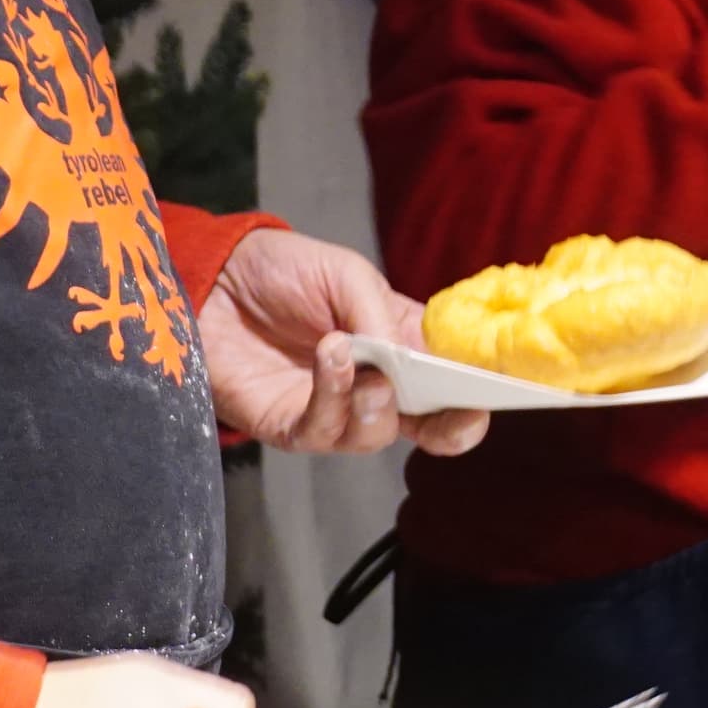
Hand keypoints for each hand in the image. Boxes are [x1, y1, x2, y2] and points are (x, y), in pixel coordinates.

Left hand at [199, 229, 488, 457]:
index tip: (492, 396)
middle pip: (426, 427)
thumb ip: (379, 314)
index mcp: (402, 349)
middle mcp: (375, 388)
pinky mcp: (288, 425)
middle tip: (460, 414)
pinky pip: (320, 431)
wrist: (214, 279)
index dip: (476, 395)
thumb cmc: (286, 272)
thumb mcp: (346, 273)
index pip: (450, 383)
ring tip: (359, 360)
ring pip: (373, 436)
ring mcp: (333, 411)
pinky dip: (333, 397)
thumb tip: (406, 359)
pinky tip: (332, 359)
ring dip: (376, 404)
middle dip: (450, 429)